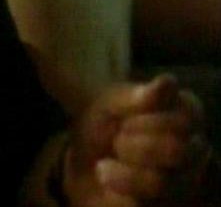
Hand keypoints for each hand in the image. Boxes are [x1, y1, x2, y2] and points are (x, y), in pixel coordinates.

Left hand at [64, 74, 218, 205]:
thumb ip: (136, 95)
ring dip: (123, 168)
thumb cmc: (103, 122)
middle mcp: (196, 148)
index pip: (186, 118)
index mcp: (188, 113)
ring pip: (160, 183)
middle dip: (132, 144)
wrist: (81, 156)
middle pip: (176, 152)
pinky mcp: (168, 204)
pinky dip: (119, 185)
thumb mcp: (108, 102)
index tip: (123, 119)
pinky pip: (146, 203)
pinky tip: (107, 174)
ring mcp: (188, 181)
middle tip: (117, 139)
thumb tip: (168, 82)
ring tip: (110, 158)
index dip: (145, 119)